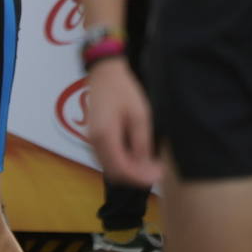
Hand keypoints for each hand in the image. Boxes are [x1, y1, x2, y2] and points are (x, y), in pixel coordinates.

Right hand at [86, 57, 161, 186]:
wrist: (105, 74)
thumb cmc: (124, 91)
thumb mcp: (140, 116)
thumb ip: (141, 143)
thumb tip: (145, 166)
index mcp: (105, 136)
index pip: (122, 169)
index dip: (141, 176)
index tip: (159, 174)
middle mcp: (94, 141)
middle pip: (114, 172)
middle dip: (136, 176)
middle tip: (156, 170)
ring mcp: (91, 139)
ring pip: (109, 167)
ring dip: (129, 171)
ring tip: (149, 164)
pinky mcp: (94, 136)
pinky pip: (106, 158)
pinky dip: (121, 163)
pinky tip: (136, 156)